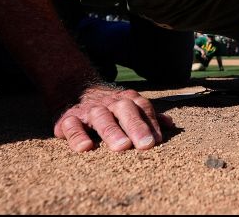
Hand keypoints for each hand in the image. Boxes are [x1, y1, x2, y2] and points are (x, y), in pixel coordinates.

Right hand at [54, 84, 174, 151]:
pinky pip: (72, 126)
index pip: (142, 107)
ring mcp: (89, 110)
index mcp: (126, 100)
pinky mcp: (68, 119)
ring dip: (112, 131)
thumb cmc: (110, 108)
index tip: (158, 140)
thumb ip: (147, 116)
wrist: (75, 91)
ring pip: (100, 116)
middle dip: (136, 126)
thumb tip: (170, 125)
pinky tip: (85, 148)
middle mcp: (109, 102)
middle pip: (124, 109)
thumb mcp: (128, 107)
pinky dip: (77, 136)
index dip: (150, 122)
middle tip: (146, 145)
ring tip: (122, 147)